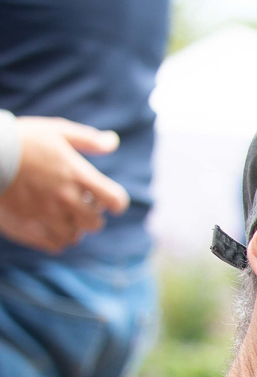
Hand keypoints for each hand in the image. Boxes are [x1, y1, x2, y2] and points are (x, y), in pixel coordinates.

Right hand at [0, 117, 129, 252]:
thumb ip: (88, 140)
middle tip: (79, 204)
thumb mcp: (57, 131)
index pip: (115, 200)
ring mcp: (46, 214)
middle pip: (95, 223)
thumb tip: (113, 141)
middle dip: (92, 215)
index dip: (115, 202)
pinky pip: (55, 244)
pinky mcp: (27, 225)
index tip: (107, 199)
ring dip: (73, 227)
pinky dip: (57, 237)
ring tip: (62, 214)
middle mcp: (65, 198)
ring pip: (75, 236)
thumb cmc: (21, 140)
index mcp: (76, 175)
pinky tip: (49, 225)